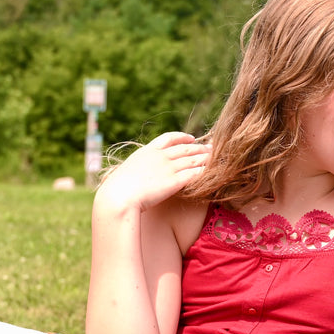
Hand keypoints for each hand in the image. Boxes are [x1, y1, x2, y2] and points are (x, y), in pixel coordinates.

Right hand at [95, 132, 210, 213]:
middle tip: (211, 148)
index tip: (192, 138)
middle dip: (200, 148)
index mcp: (148, 151)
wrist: (119, 196)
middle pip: (186, 148)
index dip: (183, 137)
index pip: (169, 138)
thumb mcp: (127, 170)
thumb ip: (137, 167)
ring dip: (205, 159)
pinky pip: (193, 174)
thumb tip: (136, 171)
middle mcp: (160, 156)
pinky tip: (210, 173)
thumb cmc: (118, 188)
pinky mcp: (174, 182)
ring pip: (192, 160)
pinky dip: (203, 172)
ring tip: (215, 159)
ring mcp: (168, 168)